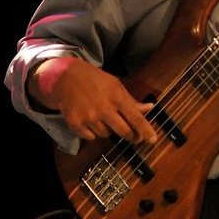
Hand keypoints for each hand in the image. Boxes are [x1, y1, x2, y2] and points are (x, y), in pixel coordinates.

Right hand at [28, 57, 157, 143]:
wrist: (66, 78)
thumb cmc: (96, 81)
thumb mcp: (116, 85)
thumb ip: (131, 100)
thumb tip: (150, 108)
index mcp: (117, 97)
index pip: (136, 118)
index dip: (145, 130)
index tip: (153, 140)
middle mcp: (104, 109)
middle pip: (124, 132)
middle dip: (131, 136)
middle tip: (133, 136)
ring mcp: (89, 118)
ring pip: (106, 135)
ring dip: (109, 130)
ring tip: (103, 117)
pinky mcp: (76, 124)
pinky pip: (91, 137)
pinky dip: (93, 132)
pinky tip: (90, 120)